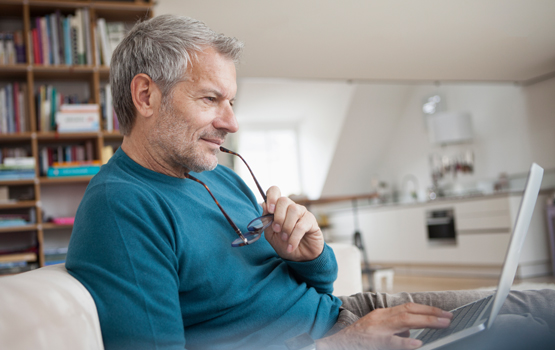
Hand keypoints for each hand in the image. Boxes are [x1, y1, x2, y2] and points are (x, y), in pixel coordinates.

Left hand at [262, 186, 323, 261]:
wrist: (299, 257)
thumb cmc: (284, 244)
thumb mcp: (271, 234)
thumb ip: (266, 221)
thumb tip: (263, 205)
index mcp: (279, 208)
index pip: (275, 191)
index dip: (271, 197)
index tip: (270, 210)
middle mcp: (291, 207)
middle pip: (284, 200)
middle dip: (278, 216)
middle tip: (277, 230)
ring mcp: (302, 212)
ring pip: (294, 210)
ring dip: (287, 227)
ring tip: (285, 238)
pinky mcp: (311, 221)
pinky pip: (301, 225)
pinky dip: (294, 238)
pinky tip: (291, 246)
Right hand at [316, 303, 452, 349]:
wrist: (335, 343)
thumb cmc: (357, 339)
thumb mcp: (376, 328)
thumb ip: (394, 329)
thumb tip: (411, 336)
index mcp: (382, 314)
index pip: (408, 307)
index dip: (427, 309)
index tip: (443, 313)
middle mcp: (380, 318)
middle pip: (409, 311)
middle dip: (431, 313)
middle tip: (448, 317)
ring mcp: (377, 330)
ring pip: (404, 321)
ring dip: (425, 321)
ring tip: (442, 324)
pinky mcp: (374, 342)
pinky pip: (391, 342)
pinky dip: (405, 343)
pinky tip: (418, 345)